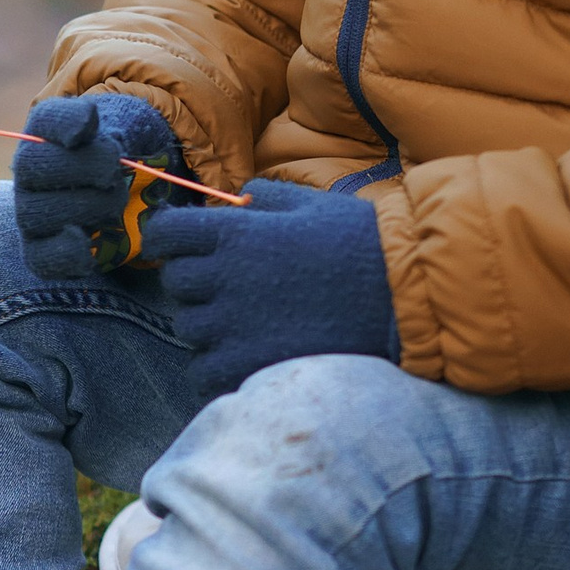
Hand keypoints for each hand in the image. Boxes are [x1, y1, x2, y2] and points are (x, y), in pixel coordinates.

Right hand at [11, 90, 187, 278]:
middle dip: (83, 168)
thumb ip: (116, 124)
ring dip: (83, 209)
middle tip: (115, 174)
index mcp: (49, 131)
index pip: (45, 119)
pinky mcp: (39, 248)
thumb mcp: (129, 133)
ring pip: (34, 213)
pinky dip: (65, 255)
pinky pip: (39, 257)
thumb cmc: (121, 160)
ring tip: (115, 204)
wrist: (124, 196)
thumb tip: (89, 120)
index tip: (92, 126)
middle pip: (31, 164)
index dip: (65, 121)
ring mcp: (29, 210)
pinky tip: (90, 250)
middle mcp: (29, 169)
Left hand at [138, 176, 398, 403]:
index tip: (178, 246)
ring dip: (208, 325)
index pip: (165, 233)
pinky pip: (202, 372)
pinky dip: (216, 366)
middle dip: (195, 281)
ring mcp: (234, 326)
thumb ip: (266, 198)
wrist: (403, 297)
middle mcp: (225, 278)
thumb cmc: (362, 244)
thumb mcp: (312, 204)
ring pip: (188, 328)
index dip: (167, 238)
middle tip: (227, 285)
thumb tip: (241, 199)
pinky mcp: (248, 366)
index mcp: (236, 233)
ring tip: (245, 323)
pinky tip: (245, 356)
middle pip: (175, 283)